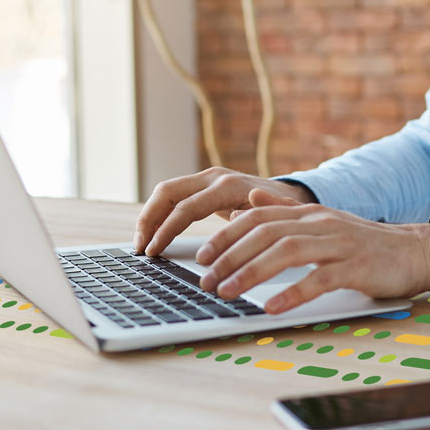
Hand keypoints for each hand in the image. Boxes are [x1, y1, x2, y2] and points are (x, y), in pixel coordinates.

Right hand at [132, 167, 314, 255]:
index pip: (187, 207)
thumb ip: (259, 215)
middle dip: (148, 219)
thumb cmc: (283, 210)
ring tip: (141, 244)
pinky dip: (158, 214)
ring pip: (166, 192)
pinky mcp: (202, 186)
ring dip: (149, 217)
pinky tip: (153, 235)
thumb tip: (234, 218)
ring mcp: (206, 179)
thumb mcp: (276, 215)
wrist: (288, 195)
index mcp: (228, 186)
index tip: (154, 251)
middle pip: (168, 192)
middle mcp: (214, 177)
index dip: (167, 230)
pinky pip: (173, 197)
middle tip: (140, 248)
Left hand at [195, 190, 429, 312]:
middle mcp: (320, 223)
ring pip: (287, 251)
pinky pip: (319, 279)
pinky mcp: (356, 267)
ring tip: (228, 293)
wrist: (415, 251)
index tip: (202, 256)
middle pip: (266, 232)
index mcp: (309, 213)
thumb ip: (286, 210)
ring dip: (252, 272)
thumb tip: (251, 197)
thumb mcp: (324, 222)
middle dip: (230, 255)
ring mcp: (338, 244)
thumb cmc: (366, 243)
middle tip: (206, 280)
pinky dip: (293, 292)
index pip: (258, 216)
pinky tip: (272, 307)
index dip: (226, 234)